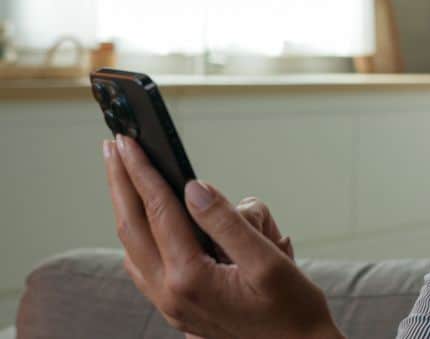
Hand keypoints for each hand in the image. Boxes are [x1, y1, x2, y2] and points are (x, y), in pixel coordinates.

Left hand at [103, 136, 343, 338]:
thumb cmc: (293, 310)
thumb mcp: (268, 261)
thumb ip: (227, 223)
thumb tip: (194, 188)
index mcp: (191, 279)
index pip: (158, 211)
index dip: (143, 171)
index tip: (128, 142)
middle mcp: (171, 294)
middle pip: (132, 227)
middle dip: (121, 183)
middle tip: (113, 147)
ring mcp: (171, 305)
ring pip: (133, 248)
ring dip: (126, 208)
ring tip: (123, 176)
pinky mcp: (179, 308)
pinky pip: (144, 267)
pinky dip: (138, 236)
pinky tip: (144, 222)